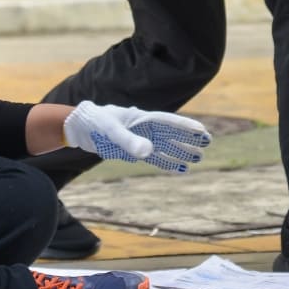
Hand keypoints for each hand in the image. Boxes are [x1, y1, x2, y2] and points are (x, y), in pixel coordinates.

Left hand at [63, 102, 211, 172]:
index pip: (169, 123)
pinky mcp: (133, 151)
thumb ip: (129, 141)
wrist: (80, 128)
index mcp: (143, 119)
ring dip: (181, 151)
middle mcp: (145, 129)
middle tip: (208, 142)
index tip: (202, 131)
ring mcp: (140, 140)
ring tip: (199, 157)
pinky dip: (168, 162)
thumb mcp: (112, 132)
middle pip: (172, 134)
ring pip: (166, 146)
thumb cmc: (96, 124)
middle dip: (189, 139)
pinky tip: (180, 168)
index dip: (186, 127)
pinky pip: (155, 158)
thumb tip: (148, 152)